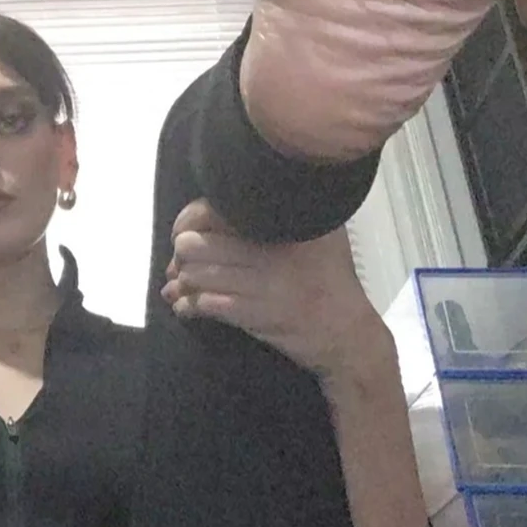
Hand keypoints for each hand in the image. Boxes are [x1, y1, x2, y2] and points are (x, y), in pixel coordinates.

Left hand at [160, 199, 389, 380]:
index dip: (186, 222)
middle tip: (181, 264)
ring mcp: (258, 283)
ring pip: (194, 275)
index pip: (209, 211)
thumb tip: (244, 194)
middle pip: (193, 245)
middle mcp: (264, 250)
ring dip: (181, 282)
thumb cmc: (332, 278)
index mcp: (275, 223)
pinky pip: (204, 304)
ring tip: (180, 286)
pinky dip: (188, 306)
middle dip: (180, 256)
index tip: (183, 233)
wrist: (347, 333)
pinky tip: (187, 308)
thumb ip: (289, 209)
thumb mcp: (322, 231)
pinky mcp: (252, 313)